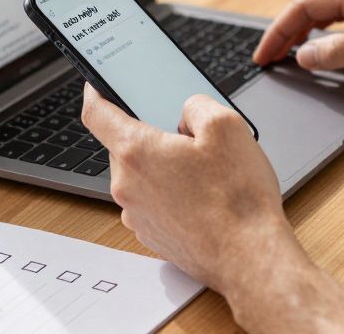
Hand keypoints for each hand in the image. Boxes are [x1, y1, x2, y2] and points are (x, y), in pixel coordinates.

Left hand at [80, 85, 297, 292]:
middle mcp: (127, 186)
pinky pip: (153, 202)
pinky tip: (204, 197)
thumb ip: (197, 104)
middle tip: (188, 135)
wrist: (249, 258)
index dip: (94, 93)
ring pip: (141, 175)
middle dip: (151, 135)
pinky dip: (170, 193)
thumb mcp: (227, 126)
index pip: (96, 114)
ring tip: (205, 172)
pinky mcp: (152, 235)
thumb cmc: (237, 198)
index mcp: (136, 152)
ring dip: (163, 166)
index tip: (96, 85)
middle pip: (125, 146)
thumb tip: (186, 112)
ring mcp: (137, 215)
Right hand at [253, 0, 343, 94]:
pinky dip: (328, 24)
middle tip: (270, 55)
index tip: (264, 55)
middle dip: (287, 27)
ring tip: (290, 50)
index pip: (305, 5)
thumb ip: (340, 52)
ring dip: (306, 25)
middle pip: (314, 0)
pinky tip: (326, 40)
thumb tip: (303, 54)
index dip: (279, 31)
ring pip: (330, 3)